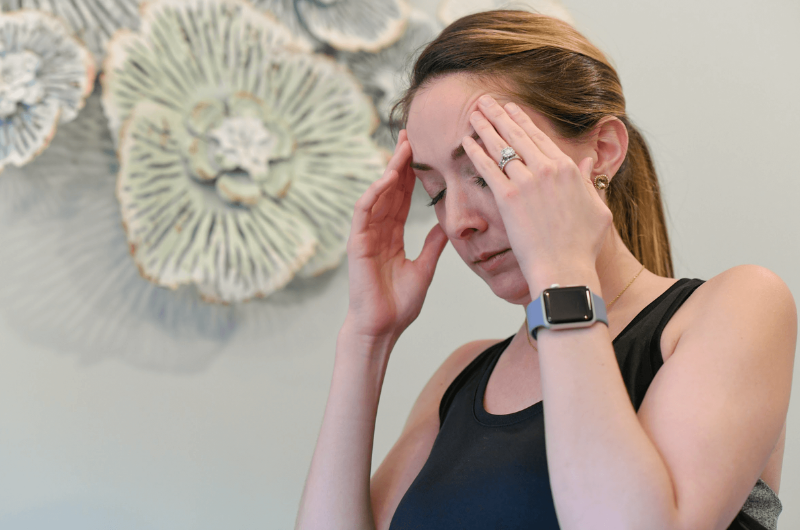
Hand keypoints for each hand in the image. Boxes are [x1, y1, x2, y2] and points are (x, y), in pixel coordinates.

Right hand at [344, 130, 448, 341]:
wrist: (382, 328)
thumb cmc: (399, 305)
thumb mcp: (424, 269)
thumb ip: (432, 246)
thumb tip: (446, 226)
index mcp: (392, 236)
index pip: (402, 199)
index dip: (411, 176)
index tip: (422, 153)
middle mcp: (378, 231)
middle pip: (389, 190)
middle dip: (399, 163)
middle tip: (410, 135)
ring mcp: (366, 236)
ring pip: (377, 195)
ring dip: (389, 171)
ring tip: (402, 148)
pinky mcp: (357, 244)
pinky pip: (364, 212)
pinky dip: (374, 194)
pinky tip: (387, 178)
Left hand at [462, 95, 611, 294]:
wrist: (565, 268)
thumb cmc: (582, 246)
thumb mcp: (598, 209)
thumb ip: (591, 182)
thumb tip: (589, 162)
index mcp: (569, 169)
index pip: (540, 138)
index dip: (522, 120)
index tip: (511, 109)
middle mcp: (547, 169)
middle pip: (518, 135)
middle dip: (499, 114)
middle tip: (485, 101)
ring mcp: (527, 182)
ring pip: (501, 146)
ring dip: (485, 127)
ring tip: (473, 112)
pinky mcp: (508, 198)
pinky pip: (488, 168)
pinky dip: (475, 152)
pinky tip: (465, 141)